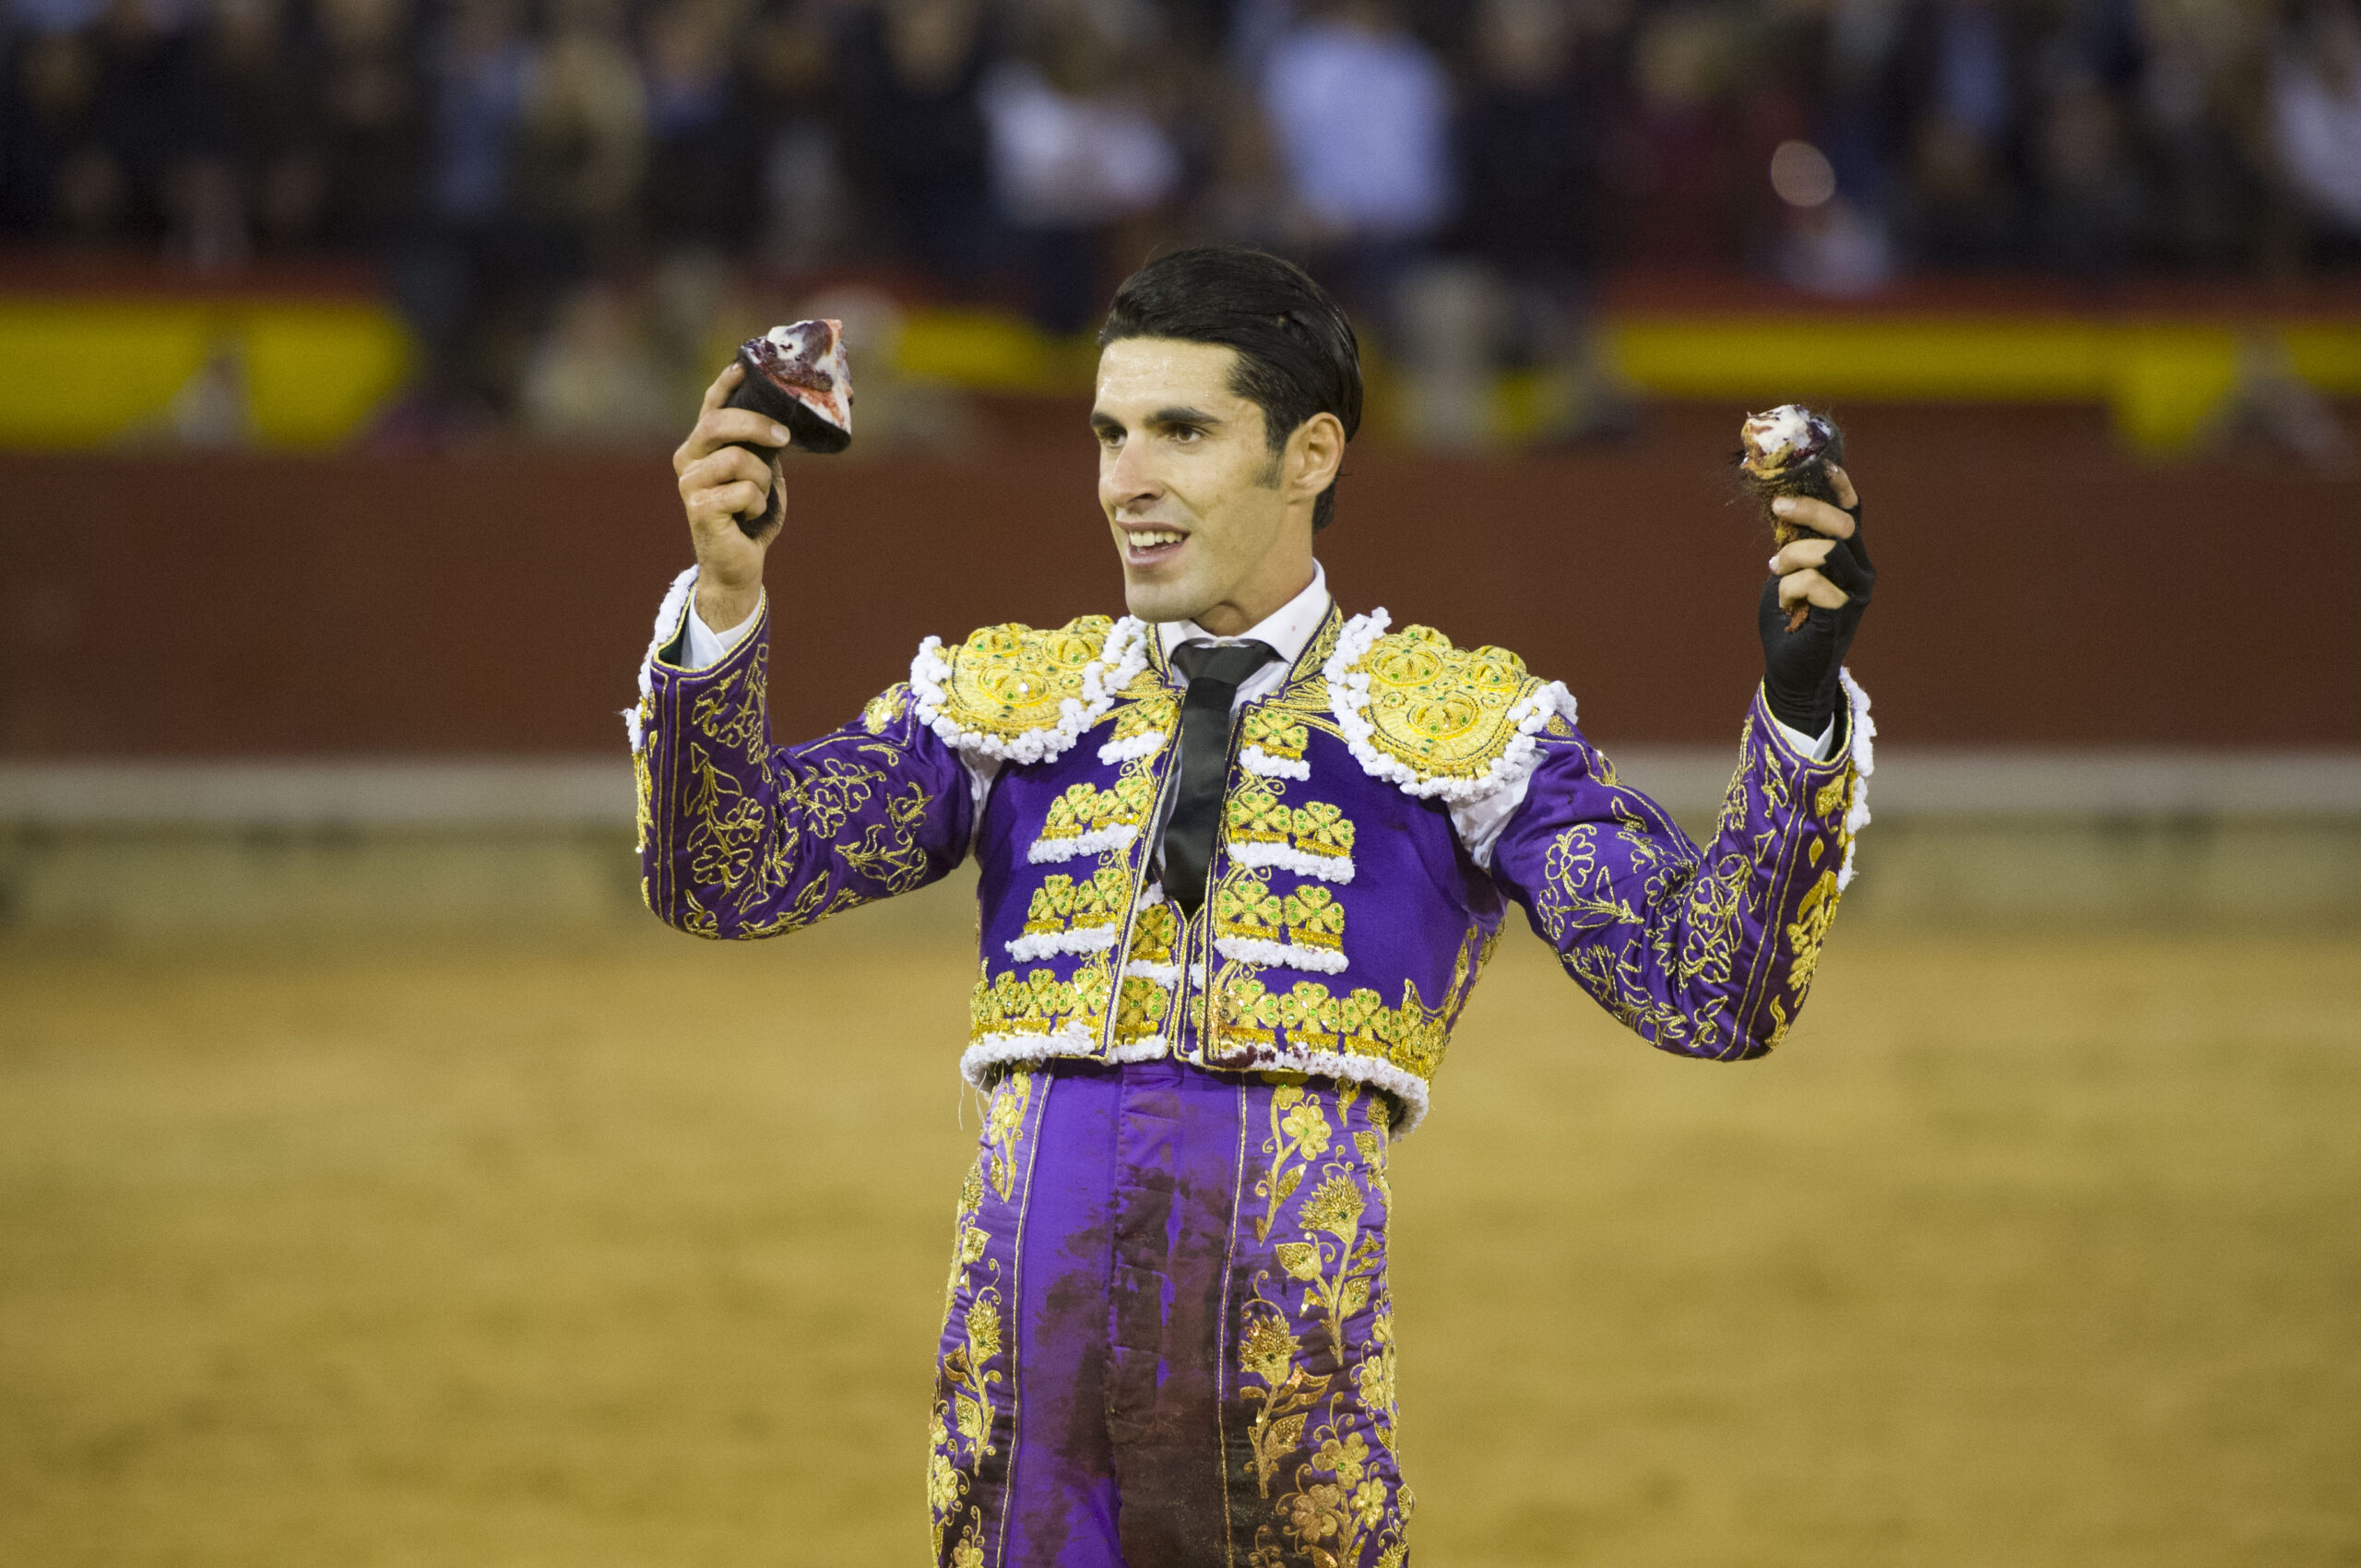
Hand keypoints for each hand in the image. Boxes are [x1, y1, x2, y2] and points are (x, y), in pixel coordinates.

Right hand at [673, 361, 789, 631]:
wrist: (739, 564)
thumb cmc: (750, 515)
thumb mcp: (763, 471)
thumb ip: (765, 444)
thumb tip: (790, 413)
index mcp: (703, 446)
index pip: (711, 405)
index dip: (725, 383)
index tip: (743, 366)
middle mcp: (688, 460)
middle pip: (718, 423)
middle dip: (756, 425)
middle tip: (783, 438)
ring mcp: (689, 484)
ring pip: (740, 460)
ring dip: (763, 481)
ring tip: (758, 499)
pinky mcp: (699, 509)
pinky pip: (744, 491)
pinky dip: (757, 505)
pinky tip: (748, 518)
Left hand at [1757, 462, 1873, 737]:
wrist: (1791, 670)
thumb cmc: (1788, 620)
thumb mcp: (1787, 572)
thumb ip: (1792, 544)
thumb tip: (1781, 506)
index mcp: (1849, 557)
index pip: (1853, 515)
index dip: (1841, 489)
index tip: (1825, 466)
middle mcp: (1860, 571)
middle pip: (1843, 524)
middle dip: (1809, 509)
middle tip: (1779, 507)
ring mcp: (1856, 593)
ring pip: (1828, 551)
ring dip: (1793, 555)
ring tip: (1775, 569)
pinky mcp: (1844, 614)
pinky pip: (1816, 583)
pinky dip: (1791, 588)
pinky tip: (1787, 605)